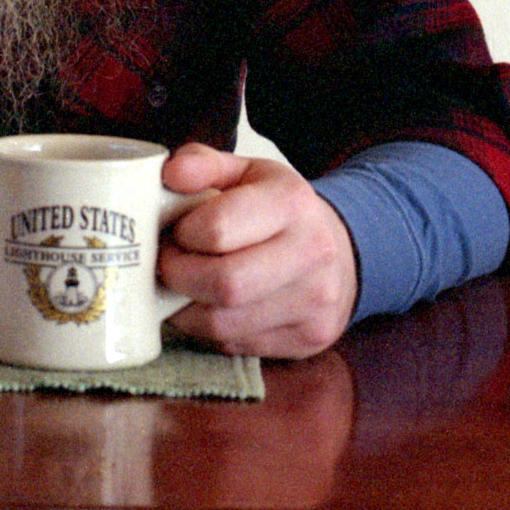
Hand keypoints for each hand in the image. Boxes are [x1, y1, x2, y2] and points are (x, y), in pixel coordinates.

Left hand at [156, 143, 357, 358]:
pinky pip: (236, 345)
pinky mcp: (307, 338)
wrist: (339, 252)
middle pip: (224, 284)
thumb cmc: (281, 211)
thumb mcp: (247, 172)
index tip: (177, 231)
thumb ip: (204, 165)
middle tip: (170, 262)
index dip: (183, 233)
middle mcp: (311, 253)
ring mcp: (314, 303)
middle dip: (180, 275)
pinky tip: (208, 305)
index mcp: (292, 202)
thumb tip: (171, 174)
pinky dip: (208, 328)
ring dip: (187, 307)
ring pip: (224, 323)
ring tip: (185, 284)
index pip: (218, 227)